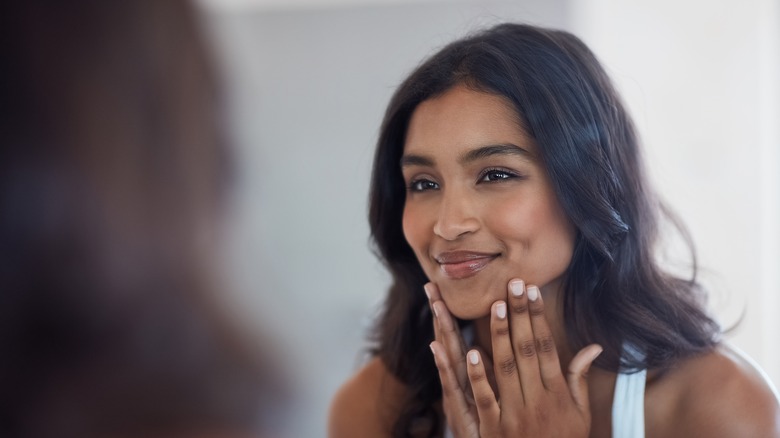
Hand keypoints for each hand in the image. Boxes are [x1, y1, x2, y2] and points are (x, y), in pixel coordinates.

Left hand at [429, 279, 601, 436]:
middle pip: (527, 350)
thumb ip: (579, 379)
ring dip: (500, 336)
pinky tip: (470, 351)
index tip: (532, 292)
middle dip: (520, 315)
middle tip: (513, 283)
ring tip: (496, 306)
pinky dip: (478, 376)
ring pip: (506, 369)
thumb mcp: (579, 414)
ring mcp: (516, 415)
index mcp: (558, 394)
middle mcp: (539, 401)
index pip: (546, 347)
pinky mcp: (494, 430)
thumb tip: (594, 346)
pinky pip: (486, 398)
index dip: (538, 318)